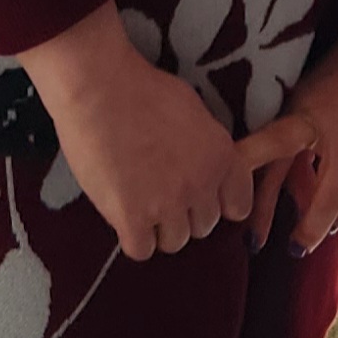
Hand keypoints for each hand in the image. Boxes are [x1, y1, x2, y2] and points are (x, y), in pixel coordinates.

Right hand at [19, 3, 270, 260]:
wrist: (99, 87)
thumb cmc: (142, 89)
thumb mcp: (193, 111)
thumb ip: (206, 148)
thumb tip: (206, 168)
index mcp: (222, 156)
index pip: (239, 206)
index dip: (216, 203)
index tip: (198, 196)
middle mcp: (201, 184)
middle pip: (203, 226)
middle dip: (183, 213)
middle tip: (157, 190)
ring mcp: (167, 204)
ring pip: (174, 242)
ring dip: (158, 227)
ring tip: (137, 199)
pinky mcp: (132, 217)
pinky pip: (141, 250)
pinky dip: (131, 236)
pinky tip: (121, 212)